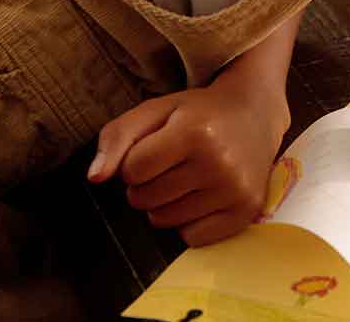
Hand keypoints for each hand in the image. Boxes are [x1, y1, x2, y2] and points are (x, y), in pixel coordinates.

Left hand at [87, 81, 288, 245]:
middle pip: (146, 199)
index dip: (135, 162)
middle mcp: (218, 162)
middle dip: (147, 185)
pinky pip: (193, 239)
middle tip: (171, 165)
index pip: (132, 171)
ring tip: (185, 180)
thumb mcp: (156, 111)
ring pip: (165, 221)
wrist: (255, 113)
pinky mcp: (246, 211)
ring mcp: (234, 190)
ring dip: (165, 205)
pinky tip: (202, 197)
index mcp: (194, 132)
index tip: (155, 149)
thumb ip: (117, 137)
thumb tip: (95, 178)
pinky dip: (189, 223)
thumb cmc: (198, 113)